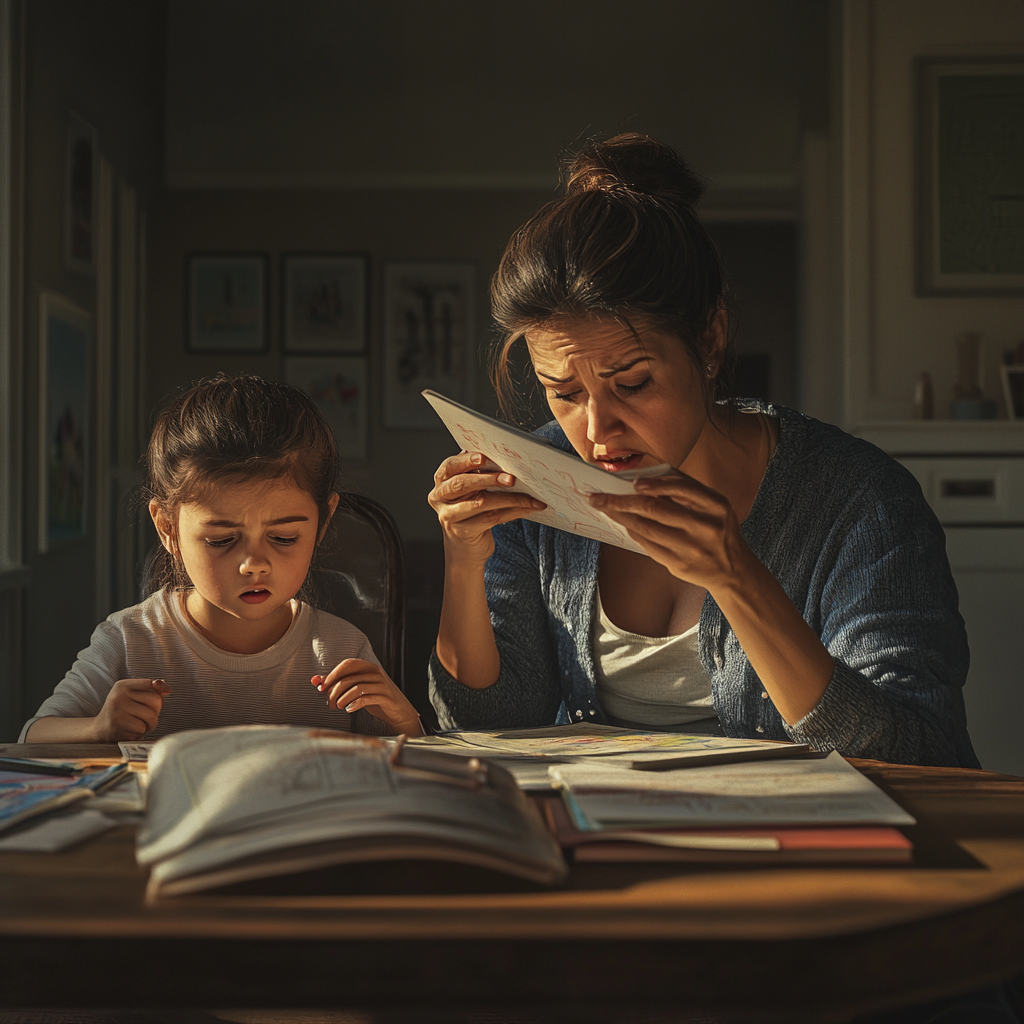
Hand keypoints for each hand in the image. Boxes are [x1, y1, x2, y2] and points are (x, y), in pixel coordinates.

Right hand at [91, 678, 171, 741]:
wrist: (99, 729)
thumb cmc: (123, 711)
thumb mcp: (134, 695)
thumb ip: (153, 690)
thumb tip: (168, 689)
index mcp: (123, 685)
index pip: (153, 685)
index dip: (157, 697)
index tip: (150, 704)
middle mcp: (118, 695)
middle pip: (155, 700)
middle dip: (155, 712)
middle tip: (145, 717)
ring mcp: (116, 710)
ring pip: (151, 716)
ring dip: (150, 724)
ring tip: (140, 725)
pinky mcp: (117, 725)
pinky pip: (142, 729)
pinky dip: (140, 733)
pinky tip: (131, 731)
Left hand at [312, 660, 422, 735]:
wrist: (398, 711)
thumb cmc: (374, 697)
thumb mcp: (355, 688)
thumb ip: (336, 683)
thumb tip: (315, 680)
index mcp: (368, 667)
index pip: (347, 664)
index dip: (332, 675)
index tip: (321, 688)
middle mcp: (376, 672)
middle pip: (348, 678)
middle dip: (334, 691)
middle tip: (329, 703)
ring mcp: (382, 684)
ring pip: (356, 688)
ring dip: (342, 699)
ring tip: (338, 707)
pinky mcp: (386, 697)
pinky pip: (366, 698)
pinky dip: (354, 704)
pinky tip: (348, 709)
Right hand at [428, 451, 545, 565]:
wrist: (464, 548)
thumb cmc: (469, 513)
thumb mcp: (470, 491)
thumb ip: (478, 475)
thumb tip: (506, 460)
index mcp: (441, 482)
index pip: (450, 467)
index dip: (465, 461)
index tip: (483, 457)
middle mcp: (440, 498)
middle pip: (461, 484)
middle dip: (488, 479)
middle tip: (510, 478)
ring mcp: (449, 516)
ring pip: (481, 503)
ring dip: (508, 498)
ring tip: (528, 496)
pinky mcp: (463, 532)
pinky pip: (491, 518)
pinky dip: (514, 512)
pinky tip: (528, 508)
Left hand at [589, 474, 753, 591]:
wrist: (733, 570)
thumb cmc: (717, 529)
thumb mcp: (713, 505)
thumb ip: (686, 490)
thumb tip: (644, 478)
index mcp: (716, 505)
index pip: (680, 488)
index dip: (654, 484)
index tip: (632, 483)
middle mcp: (705, 526)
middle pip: (655, 509)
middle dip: (621, 501)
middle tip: (598, 497)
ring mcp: (691, 548)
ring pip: (646, 528)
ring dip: (621, 516)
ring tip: (604, 508)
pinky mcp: (679, 564)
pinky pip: (648, 545)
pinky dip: (632, 532)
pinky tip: (623, 524)